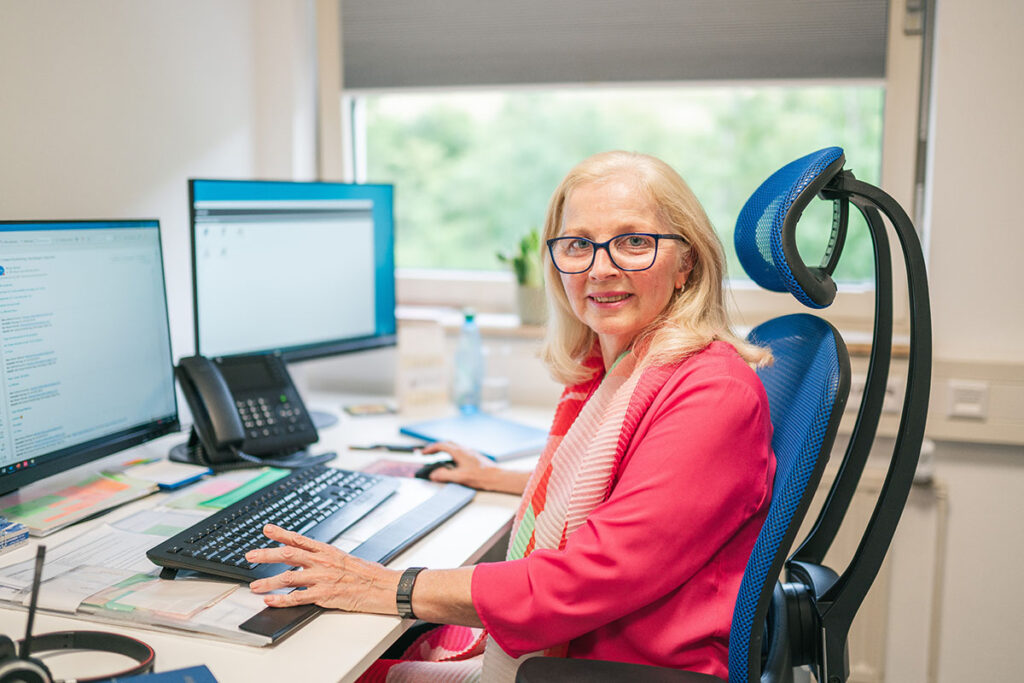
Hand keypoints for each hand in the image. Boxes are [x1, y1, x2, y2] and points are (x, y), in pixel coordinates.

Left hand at [246, 524, 399, 612]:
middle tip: (250, 556)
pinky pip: (297, 598)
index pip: (299, 539)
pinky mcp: (324, 595)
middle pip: (288, 555)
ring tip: (254, 586)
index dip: (281, 534)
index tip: (267, 530)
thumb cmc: (370, 574)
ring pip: (288, 577)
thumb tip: (314, 561)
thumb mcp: (347, 559)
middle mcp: (322, 562)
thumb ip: (328, 560)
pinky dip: (282, 600)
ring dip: (268, 581)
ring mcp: (322, 578)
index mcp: (328, 551)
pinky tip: (271, 601)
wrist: (384, 586)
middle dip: (266, 555)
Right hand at [420, 441, 530, 494]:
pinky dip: (451, 454)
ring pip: (454, 447)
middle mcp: (464, 449)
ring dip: (444, 450)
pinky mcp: (473, 456)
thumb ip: (444, 475)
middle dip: (436, 447)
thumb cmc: (480, 476)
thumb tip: (433, 475)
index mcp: (459, 452)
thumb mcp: (459, 477)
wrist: (496, 476)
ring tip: (438, 457)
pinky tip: (452, 462)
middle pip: (447, 443)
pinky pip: (459, 451)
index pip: (441, 446)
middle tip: (428, 453)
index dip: (430, 449)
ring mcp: (469, 452)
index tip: (423, 453)